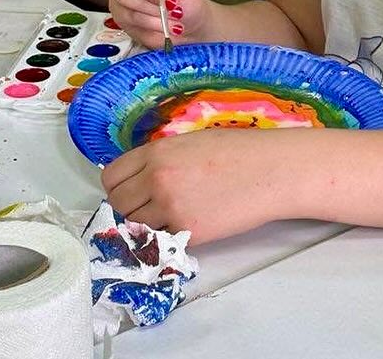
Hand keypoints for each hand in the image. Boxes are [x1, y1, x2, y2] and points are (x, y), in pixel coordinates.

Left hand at [102, 129, 297, 243]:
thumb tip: (140, 178)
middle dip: (128, 207)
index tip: (130, 190)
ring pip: (134, 226)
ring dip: (145, 225)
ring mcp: (170, 207)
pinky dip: (167, 236)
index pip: (111, 176)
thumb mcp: (192, 142)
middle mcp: (157, 179)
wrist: (270, 170)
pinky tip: (186, 223)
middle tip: (149, 206)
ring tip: (169, 215)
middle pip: (117, 204)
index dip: (118, 185)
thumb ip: (161, 159)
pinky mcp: (187, 231)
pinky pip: (161, 239)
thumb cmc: (238, 151)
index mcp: (157, 152)